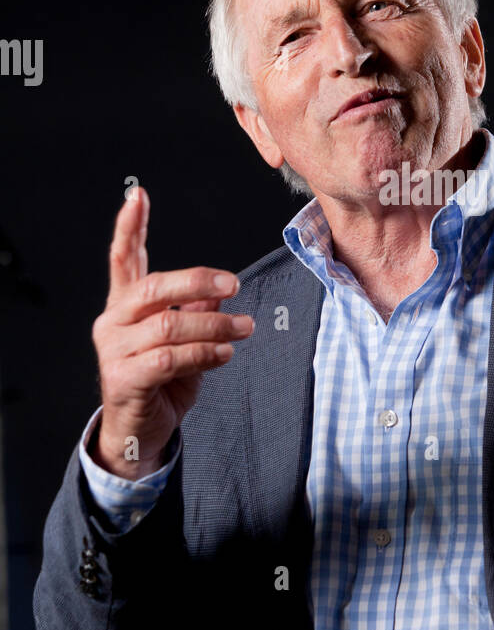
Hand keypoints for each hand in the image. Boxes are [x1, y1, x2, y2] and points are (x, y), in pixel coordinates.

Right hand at [90, 186, 253, 478]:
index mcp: (125, 305)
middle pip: (153, 287)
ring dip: (214, 324)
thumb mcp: (184, 341)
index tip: (138, 195)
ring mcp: (114, 351)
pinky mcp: (123, 379)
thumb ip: (194, 311)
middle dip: (196, 281)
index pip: (123, 257)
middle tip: (234, 283)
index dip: (129, 226)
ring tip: (244, 327)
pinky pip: (170, 358)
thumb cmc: (162, 383)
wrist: (139, 434)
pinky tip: (225, 353)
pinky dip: (204, 353)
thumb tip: (219, 288)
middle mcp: (113, 322)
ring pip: (169, 325)